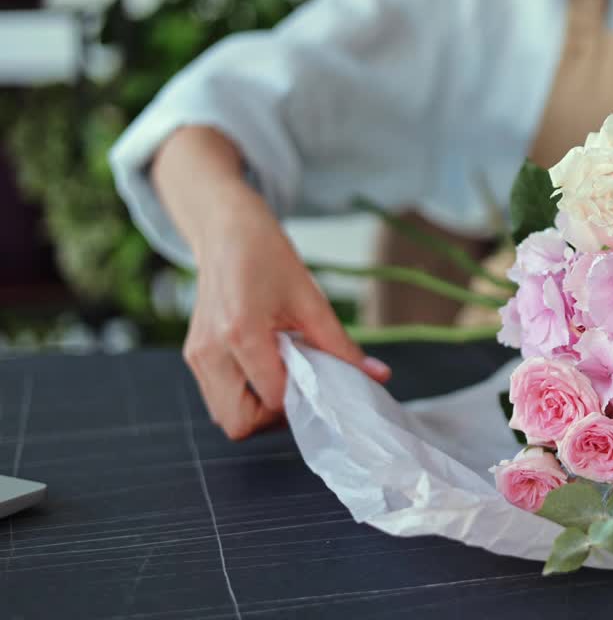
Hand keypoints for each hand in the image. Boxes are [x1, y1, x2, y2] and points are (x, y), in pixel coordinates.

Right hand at [154, 127, 391, 438]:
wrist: (226, 230)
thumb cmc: (267, 256)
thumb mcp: (312, 300)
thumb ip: (341, 345)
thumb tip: (376, 376)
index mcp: (241, 333)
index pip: (275, 398)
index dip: (305, 398)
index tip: (323, 381)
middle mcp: (211, 350)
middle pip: (239, 423)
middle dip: (275, 417)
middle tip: (301, 390)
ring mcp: (197, 356)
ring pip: (226, 416)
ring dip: (258, 409)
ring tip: (284, 375)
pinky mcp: (194, 355)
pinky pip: (218, 398)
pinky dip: (244, 395)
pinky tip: (267, 367)